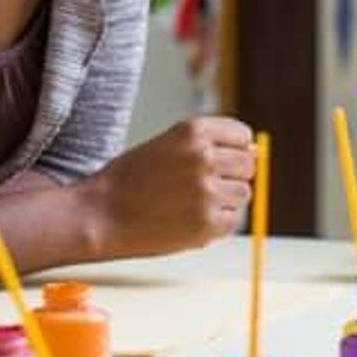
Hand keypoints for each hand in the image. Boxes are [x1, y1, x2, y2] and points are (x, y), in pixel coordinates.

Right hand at [81, 117, 255, 257]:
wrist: (99, 215)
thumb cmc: (130, 180)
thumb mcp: (166, 146)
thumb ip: (207, 145)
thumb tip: (256, 152)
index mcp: (193, 132)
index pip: (242, 136)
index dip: (234, 150)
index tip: (218, 161)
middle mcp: (204, 158)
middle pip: (248, 165)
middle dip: (230, 176)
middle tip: (198, 188)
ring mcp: (208, 192)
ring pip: (242, 194)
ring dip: (223, 201)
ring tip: (187, 204)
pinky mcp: (208, 224)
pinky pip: (231, 222)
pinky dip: (214, 225)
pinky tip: (185, 221)